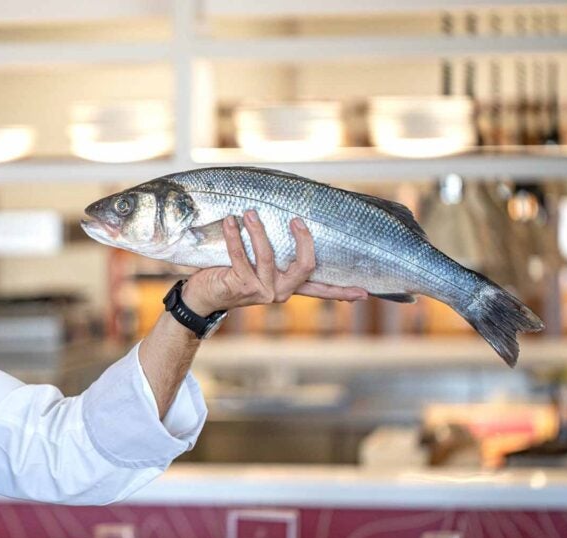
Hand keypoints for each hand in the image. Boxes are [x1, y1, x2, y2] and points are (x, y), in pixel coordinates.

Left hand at [182, 210, 368, 315]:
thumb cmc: (230, 274)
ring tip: (248, 212)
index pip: (321, 290)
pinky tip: (230, 222)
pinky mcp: (241, 286)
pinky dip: (234, 235)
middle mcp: (279, 292)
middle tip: (296, 219)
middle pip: (305, 265)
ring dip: (258, 230)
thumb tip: (287, 223)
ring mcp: (261, 291)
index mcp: (287, 288)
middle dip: (304, 239)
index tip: (365, 292)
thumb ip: (275, 255)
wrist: (202, 296)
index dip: (342, 291)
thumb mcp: (258, 266)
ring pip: (268, 255)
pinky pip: (240, 255)